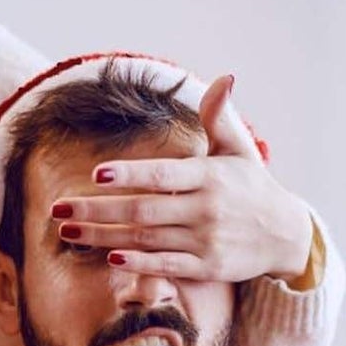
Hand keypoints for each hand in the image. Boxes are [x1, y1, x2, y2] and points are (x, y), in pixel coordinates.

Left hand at [50, 74, 314, 282]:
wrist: (287, 235)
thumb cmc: (253, 187)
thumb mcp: (241, 149)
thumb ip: (221, 116)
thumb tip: (223, 78)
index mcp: (210, 176)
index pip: (162, 175)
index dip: (129, 174)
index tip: (95, 174)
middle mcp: (206, 209)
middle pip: (142, 210)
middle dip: (96, 210)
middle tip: (58, 207)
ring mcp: (206, 241)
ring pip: (145, 240)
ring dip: (103, 236)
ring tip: (68, 230)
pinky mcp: (207, 268)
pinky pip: (166, 267)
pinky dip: (138, 265)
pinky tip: (109, 259)